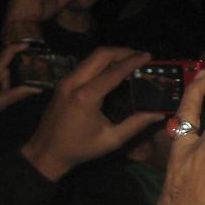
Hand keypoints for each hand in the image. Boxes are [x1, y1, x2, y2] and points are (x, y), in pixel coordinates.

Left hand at [20, 47, 164, 180]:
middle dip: (123, 51)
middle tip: (140, 56)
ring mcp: (66, 81)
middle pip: (100, 54)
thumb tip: (158, 113)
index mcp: (86, 96)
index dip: (133, 61)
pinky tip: (113, 70)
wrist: (46, 152)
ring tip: (130, 61)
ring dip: (112, 55)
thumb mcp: (111, 139)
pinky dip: (102, 63)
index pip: (114, 71)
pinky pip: (85, 65)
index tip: (148, 56)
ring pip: (91, 57)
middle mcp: (74, 83)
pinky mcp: (63, 83)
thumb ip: (136, 124)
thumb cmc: (79, 148)